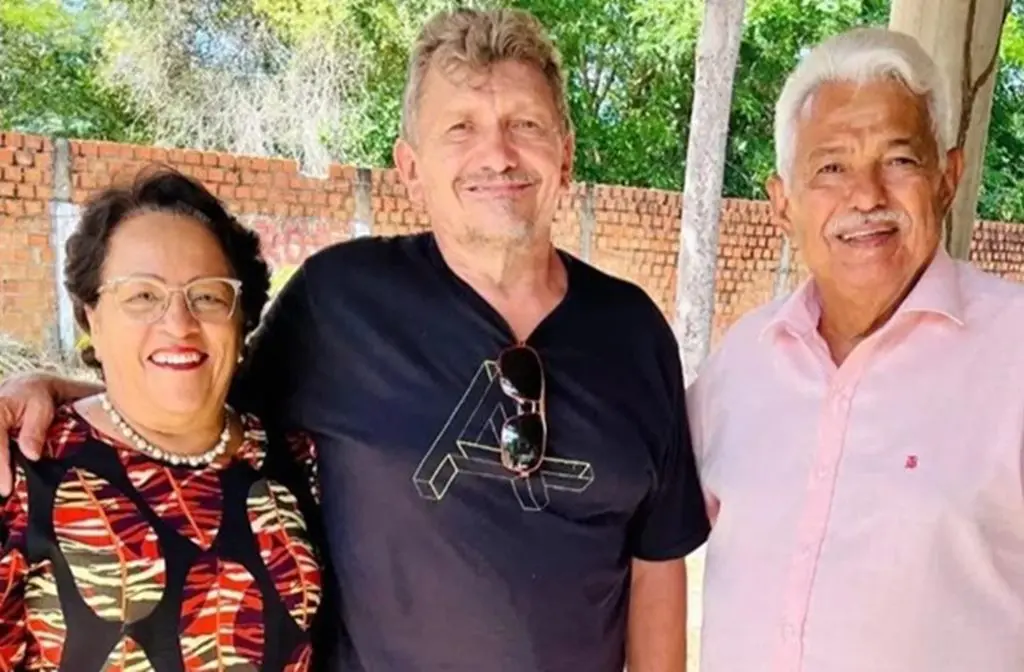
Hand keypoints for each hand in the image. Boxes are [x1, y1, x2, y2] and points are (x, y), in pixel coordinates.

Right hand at [0, 372, 58, 495]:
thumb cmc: (36, 397)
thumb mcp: (42, 409)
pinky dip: (2, 466)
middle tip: (5, 494)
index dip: (0, 469)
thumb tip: (31, 455)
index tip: (5, 489)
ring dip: (1, 472)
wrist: (26, 386)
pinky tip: (5, 481)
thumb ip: (35, 431)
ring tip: (6, 493)